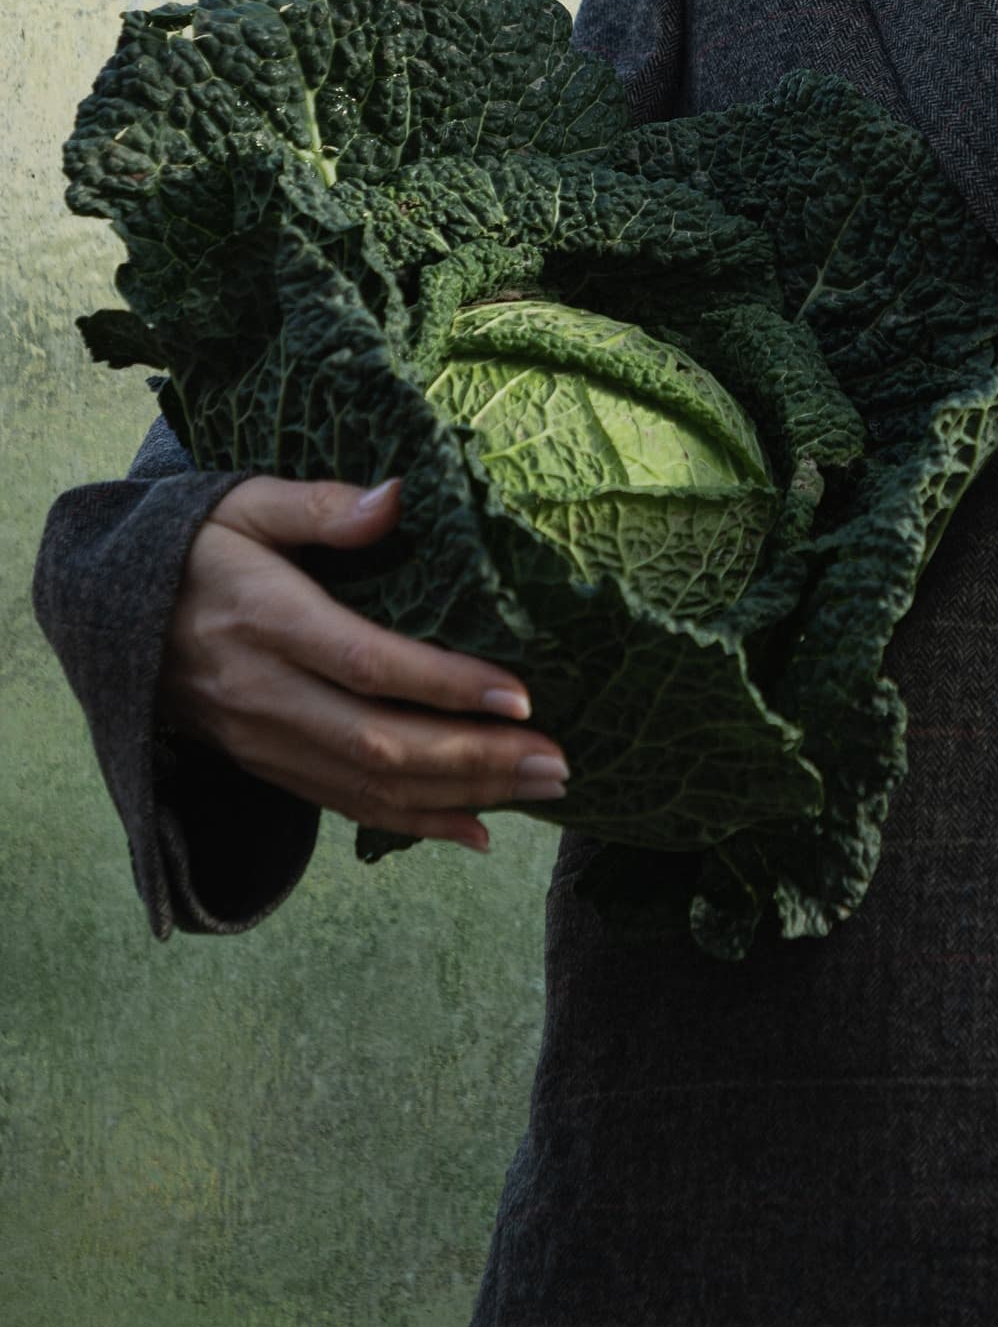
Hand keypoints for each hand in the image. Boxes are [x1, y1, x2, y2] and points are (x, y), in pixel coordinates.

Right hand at [158, 475, 567, 854]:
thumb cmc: (197, 545)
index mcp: (266, 620)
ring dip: (463, 796)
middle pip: (378, 743)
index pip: (366, 663)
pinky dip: (415, 824)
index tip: (520, 694)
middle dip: (476, 759)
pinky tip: (479, 829)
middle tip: (558, 762)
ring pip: (369, 786)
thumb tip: (397, 498)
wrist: (111, 612)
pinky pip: (345, 806)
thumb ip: (321, 505)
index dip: (444, 685)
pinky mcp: (267, 765)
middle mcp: (264, 692)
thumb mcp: (245, 503)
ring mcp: (263, 740)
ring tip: (543, 790)